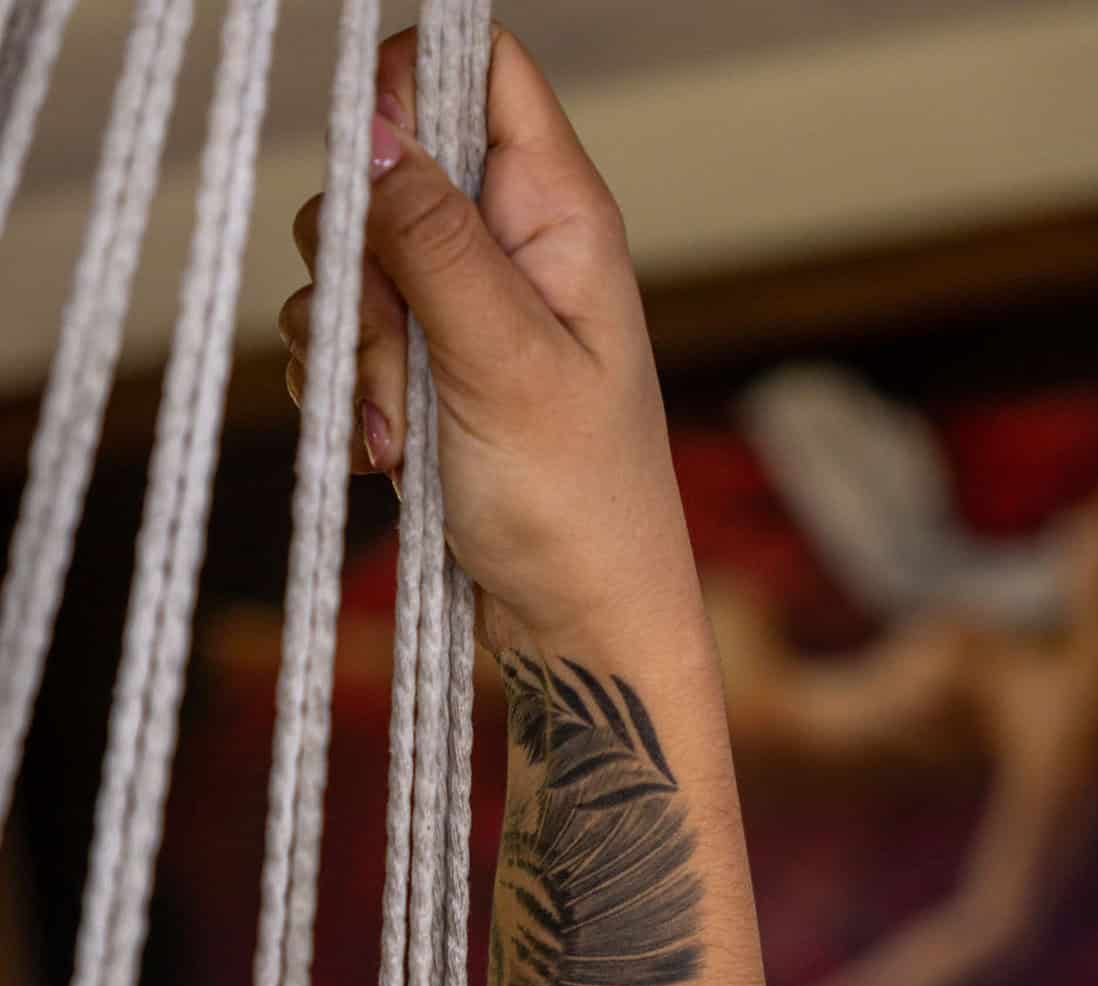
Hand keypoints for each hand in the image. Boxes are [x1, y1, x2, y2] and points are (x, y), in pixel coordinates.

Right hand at [278, 28, 701, 657]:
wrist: (574, 624)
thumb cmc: (578, 508)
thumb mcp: (505, 365)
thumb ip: (437, 243)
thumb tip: (380, 127)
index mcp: (557, 220)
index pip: (480, 72)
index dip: (410, 89)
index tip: (375, 174)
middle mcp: (507, 252)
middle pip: (387, 173)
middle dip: (363, 270)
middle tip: (398, 360)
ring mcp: (461, 315)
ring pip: (350, 268)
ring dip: (352, 354)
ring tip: (403, 435)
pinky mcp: (424, 374)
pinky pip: (343, 342)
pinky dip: (347, 396)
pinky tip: (385, 454)